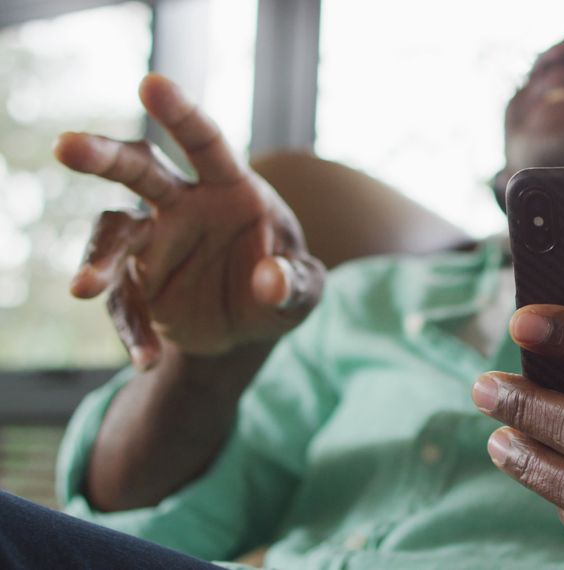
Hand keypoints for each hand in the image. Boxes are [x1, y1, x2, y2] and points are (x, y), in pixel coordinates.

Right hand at [55, 74, 324, 368]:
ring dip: (97, 257)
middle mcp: (184, 206)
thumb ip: (295, 282)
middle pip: (140, 170)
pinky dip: (132, 331)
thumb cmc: (283, 286)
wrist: (251, 328)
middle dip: (104, 156)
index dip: (180, 113)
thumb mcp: (304, 290)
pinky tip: (147, 359)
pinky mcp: (138, 285)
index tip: (150, 83)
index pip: (206, 143)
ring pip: (112, 232)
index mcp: (231, 188)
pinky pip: (124, 303)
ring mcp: (154, 243)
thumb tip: (270, 282)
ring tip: (84, 288)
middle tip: (66, 147)